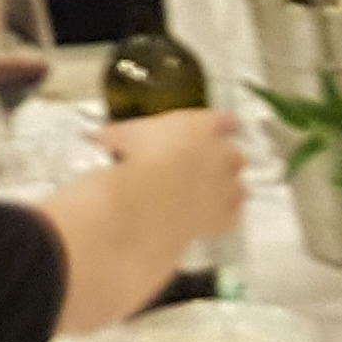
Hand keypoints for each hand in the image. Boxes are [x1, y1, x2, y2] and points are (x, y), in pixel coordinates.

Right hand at [98, 110, 246, 237]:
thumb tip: (102, 137)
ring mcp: (228, 187)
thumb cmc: (138, 160)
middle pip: (235, 154)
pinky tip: (206, 221)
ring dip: (226, 191)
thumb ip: (118, 136)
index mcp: (203, 125)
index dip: (218, 126)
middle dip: (221, 161)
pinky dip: (220, 218)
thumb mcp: (121, 138)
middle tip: (198, 167)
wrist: (152, 201)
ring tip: (206, 196)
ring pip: (239, 187)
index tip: (212, 130)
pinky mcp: (225, 218)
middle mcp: (223, 153)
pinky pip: (230, 216)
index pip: (224, 120)